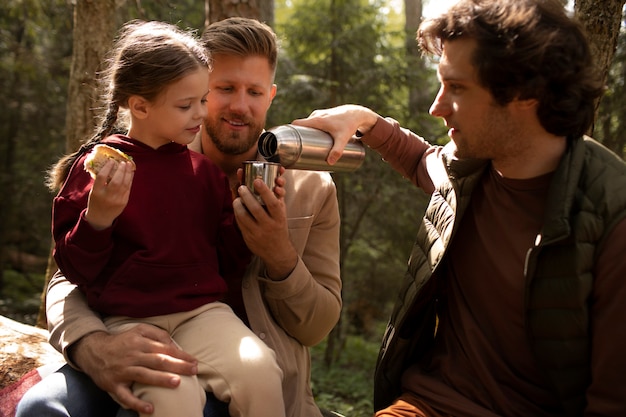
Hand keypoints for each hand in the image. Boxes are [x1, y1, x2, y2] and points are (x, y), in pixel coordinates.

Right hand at [70, 325, 197, 413]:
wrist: (93, 351)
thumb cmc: (122, 342)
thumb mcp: (138, 330)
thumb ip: (157, 334)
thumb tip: (174, 345)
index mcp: (140, 342)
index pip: (164, 348)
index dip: (180, 355)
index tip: (194, 361)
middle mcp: (132, 355)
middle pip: (157, 360)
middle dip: (177, 366)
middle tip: (193, 370)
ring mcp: (123, 371)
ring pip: (144, 375)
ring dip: (161, 379)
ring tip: (177, 383)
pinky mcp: (114, 385)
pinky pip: (126, 396)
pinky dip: (137, 403)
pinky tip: (150, 408)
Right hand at [85, 160, 133, 229]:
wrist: (100, 217)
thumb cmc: (96, 201)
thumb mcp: (94, 192)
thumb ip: (100, 182)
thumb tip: (110, 166)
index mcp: (96, 192)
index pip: (102, 177)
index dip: (107, 167)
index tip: (111, 161)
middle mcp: (107, 196)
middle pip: (116, 181)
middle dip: (120, 170)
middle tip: (123, 162)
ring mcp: (117, 200)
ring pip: (124, 184)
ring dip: (127, 173)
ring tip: (128, 165)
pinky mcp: (124, 202)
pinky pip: (128, 189)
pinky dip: (130, 180)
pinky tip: (130, 174)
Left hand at [233, 169, 297, 279]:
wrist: (277, 252)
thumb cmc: (279, 228)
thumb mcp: (282, 214)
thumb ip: (277, 199)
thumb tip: (273, 181)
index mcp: (279, 218)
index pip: (273, 203)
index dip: (265, 191)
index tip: (257, 181)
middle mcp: (269, 225)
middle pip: (256, 208)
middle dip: (246, 195)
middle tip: (242, 187)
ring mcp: (258, 232)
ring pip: (244, 216)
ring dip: (238, 204)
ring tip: (237, 198)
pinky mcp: (248, 238)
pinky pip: (239, 223)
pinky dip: (236, 213)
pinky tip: (237, 208)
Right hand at [292, 104, 377, 164]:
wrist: (357, 113)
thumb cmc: (349, 124)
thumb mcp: (342, 138)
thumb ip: (337, 151)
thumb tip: (330, 163)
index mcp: (316, 120)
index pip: (297, 123)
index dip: (289, 130)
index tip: (287, 140)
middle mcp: (316, 116)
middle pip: (301, 126)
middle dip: (298, 136)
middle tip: (297, 148)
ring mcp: (319, 115)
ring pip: (307, 125)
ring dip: (304, 133)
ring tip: (304, 146)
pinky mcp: (324, 116)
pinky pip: (312, 123)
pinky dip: (310, 129)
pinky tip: (310, 137)